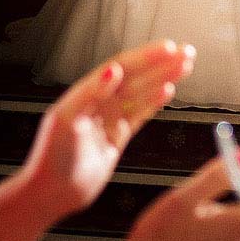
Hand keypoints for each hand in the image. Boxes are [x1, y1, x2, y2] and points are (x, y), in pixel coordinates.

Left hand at [18, 41, 195, 216]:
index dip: (145, 57)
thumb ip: (90, 92)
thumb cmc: (52, 156)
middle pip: (135, 77)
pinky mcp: (115, 137)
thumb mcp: (67, 120)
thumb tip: (114, 70)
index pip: (120, 67)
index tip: (168, 47)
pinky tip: (170, 90)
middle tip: (187, 52)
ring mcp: (107, 119)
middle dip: (161, 64)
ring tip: (186, 65)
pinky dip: (154, 103)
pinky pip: (138, 115)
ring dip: (163, 79)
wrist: (52, 193)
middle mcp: (97, 102)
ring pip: (140, 94)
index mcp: (84, 93)